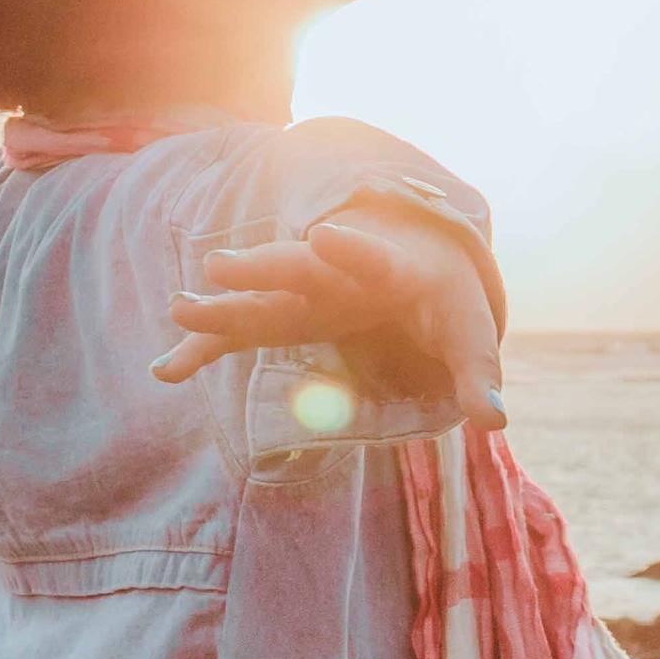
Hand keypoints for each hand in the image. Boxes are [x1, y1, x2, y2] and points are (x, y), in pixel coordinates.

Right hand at [154, 212, 506, 429]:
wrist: (418, 258)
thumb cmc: (446, 298)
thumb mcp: (469, 332)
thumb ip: (478, 375)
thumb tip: (492, 422)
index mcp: (390, 270)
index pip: (371, 258)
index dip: (352, 250)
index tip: (325, 237)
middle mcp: (338, 274)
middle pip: (297, 269)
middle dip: (261, 267)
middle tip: (217, 266)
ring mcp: (306, 294)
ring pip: (260, 297)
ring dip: (221, 305)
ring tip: (177, 308)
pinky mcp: (287, 317)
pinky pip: (241, 333)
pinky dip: (207, 347)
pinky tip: (167, 370)